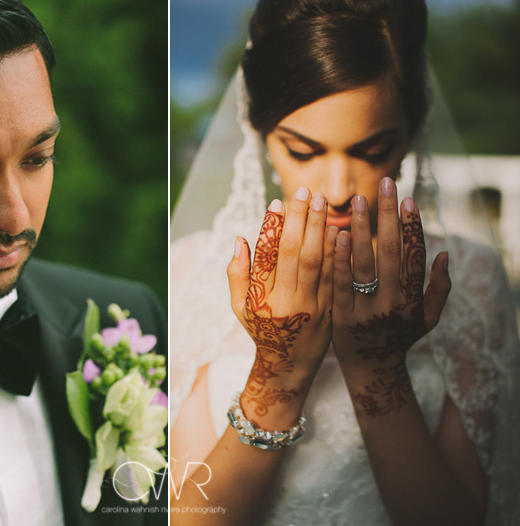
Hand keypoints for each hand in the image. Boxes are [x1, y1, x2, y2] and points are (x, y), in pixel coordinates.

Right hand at [227, 188, 336, 423]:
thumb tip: (240, 238)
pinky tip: (339, 229)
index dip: (272, 227)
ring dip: (321, 228)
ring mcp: (312, 306)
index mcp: (262, 297)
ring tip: (322, 202)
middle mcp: (287, 301)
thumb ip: (237, 273)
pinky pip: (336, 276)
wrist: (289, 365)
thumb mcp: (240, 306)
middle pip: (295, 252)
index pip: (267, 255)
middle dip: (300, 219)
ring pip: (318, 261)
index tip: (277, 203)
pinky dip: (338, 252)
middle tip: (305, 192)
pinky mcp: (331, 310)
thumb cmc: (261, 330)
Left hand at [332, 177, 450, 416]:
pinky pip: (338, 282)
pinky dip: (338, 257)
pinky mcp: (338, 315)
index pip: (414, 257)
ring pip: (362, 264)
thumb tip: (443, 253)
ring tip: (357, 200)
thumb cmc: (400, 336)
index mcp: (413, 302)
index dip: (412, 227)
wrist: (369, 367)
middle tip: (384, 185)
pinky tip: (336, 233)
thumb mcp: (427, 318)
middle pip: (390, 254)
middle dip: (387, 217)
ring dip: (360, 229)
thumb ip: (438, 288)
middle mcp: (391, 305)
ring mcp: (363, 311)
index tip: (408, 199)